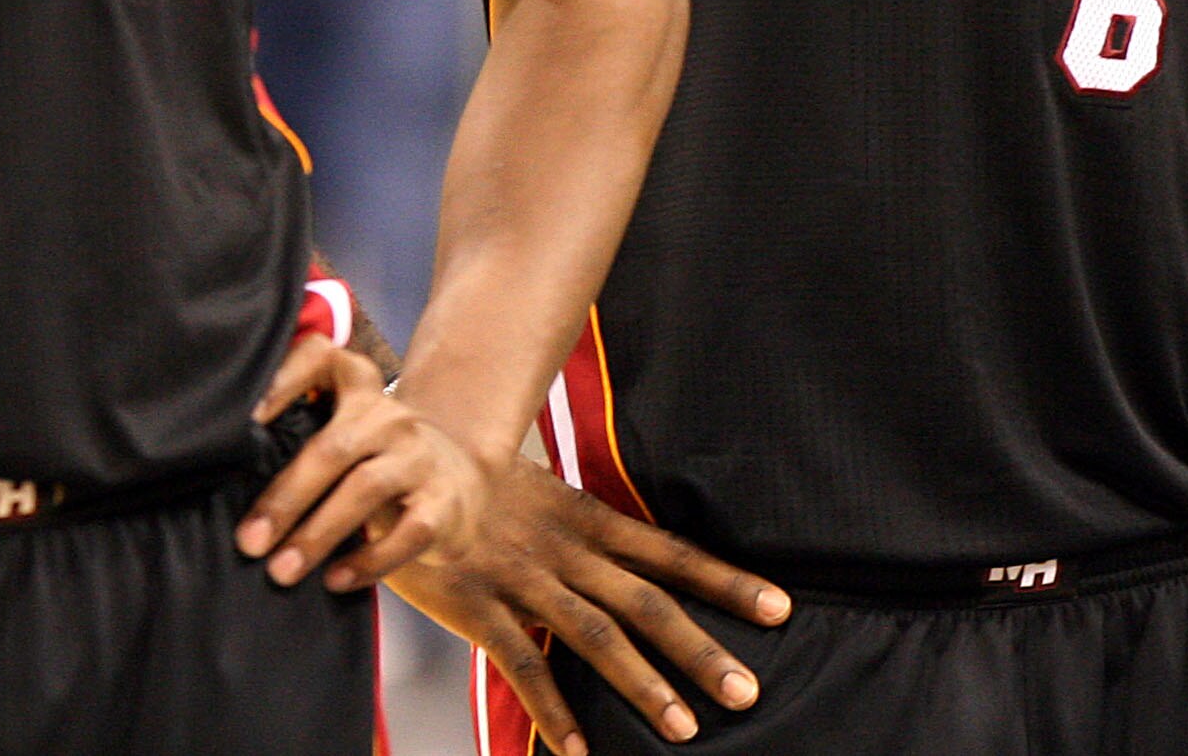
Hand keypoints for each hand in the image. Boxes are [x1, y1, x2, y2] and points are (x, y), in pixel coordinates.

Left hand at [239, 335, 485, 586]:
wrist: (458, 488)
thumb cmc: (374, 464)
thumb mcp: (344, 435)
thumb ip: (299, 438)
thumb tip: (218, 485)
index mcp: (356, 387)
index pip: (319, 357)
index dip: (281, 381)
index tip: (245, 422)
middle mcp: (389, 414)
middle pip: (333, 447)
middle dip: (286, 498)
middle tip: (249, 542)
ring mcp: (419, 457)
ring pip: (366, 488)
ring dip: (318, 533)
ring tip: (282, 571)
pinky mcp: (442, 502)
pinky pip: (406, 532)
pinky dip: (367, 561)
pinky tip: (335, 581)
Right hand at [389, 458, 790, 753]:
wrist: (409, 461)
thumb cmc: (485, 487)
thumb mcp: (552, 499)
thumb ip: (593, 535)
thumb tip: (645, 564)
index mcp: (590, 521)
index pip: (673, 554)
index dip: (726, 582)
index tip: (778, 608)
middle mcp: (568, 551)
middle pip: (648, 603)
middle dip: (701, 649)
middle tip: (747, 691)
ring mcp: (524, 580)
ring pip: (597, 636)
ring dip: (644, 684)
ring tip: (684, 728)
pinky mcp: (478, 607)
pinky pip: (522, 665)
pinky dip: (552, 711)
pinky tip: (578, 751)